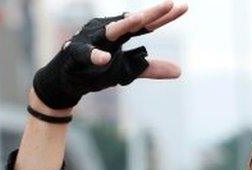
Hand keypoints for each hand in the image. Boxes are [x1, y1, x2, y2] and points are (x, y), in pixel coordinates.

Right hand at [32, 0, 186, 109]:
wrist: (68, 81)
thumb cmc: (97, 70)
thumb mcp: (129, 71)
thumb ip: (151, 69)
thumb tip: (180, 71)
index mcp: (121, 33)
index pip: (146, 25)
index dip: (164, 17)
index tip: (184, 8)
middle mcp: (107, 30)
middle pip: (132, 22)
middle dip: (151, 13)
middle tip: (169, 4)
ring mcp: (91, 39)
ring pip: (110, 31)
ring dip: (124, 24)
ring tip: (139, 18)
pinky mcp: (75, 52)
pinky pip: (84, 53)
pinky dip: (94, 55)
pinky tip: (104, 59)